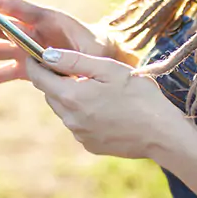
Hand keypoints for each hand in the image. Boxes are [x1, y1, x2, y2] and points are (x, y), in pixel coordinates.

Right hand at [0, 0, 127, 88]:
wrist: (106, 62)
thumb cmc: (100, 53)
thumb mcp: (92, 52)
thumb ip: (71, 54)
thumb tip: (47, 58)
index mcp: (49, 20)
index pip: (19, 8)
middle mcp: (33, 32)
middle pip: (3, 28)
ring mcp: (28, 49)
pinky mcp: (27, 67)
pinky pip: (2, 72)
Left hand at [22, 48, 185, 159]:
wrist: (162, 135)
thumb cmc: (140, 96)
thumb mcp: (109, 69)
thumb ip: (74, 61)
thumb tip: (46, 54)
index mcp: (71, 96)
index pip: (38, 77)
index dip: (34, 62)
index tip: (35, 53)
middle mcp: (69, 118)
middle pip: (49, 93)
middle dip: (55, 79)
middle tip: (73, 67)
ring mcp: (79, 134)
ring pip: (63, 109)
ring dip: (70, 96)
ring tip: (95, 87)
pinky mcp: (89, 144)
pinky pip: (78, 123)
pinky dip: (83, 113)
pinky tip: (105, 108)